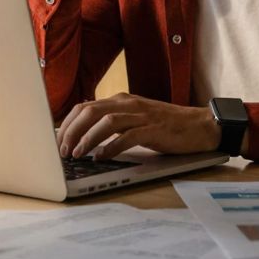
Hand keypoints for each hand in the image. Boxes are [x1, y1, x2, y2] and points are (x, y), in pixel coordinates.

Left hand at [56, 93, 219, 159]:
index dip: (68, 124)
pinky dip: (111, 147)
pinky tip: (102, 158)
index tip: (58, 140)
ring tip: (77, 155)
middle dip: (71, 131)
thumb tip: (86, 136)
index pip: (85, 107)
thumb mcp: (135, 119)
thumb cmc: (166, 126)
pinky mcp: (153, 129)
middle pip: (90, 112)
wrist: (200, 126)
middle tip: (63, 150)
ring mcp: (141, 115)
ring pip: (105, 122)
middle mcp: (128, 104)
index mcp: (121, 100)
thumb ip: (114, 123)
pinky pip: (127, 136)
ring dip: (87, 139)